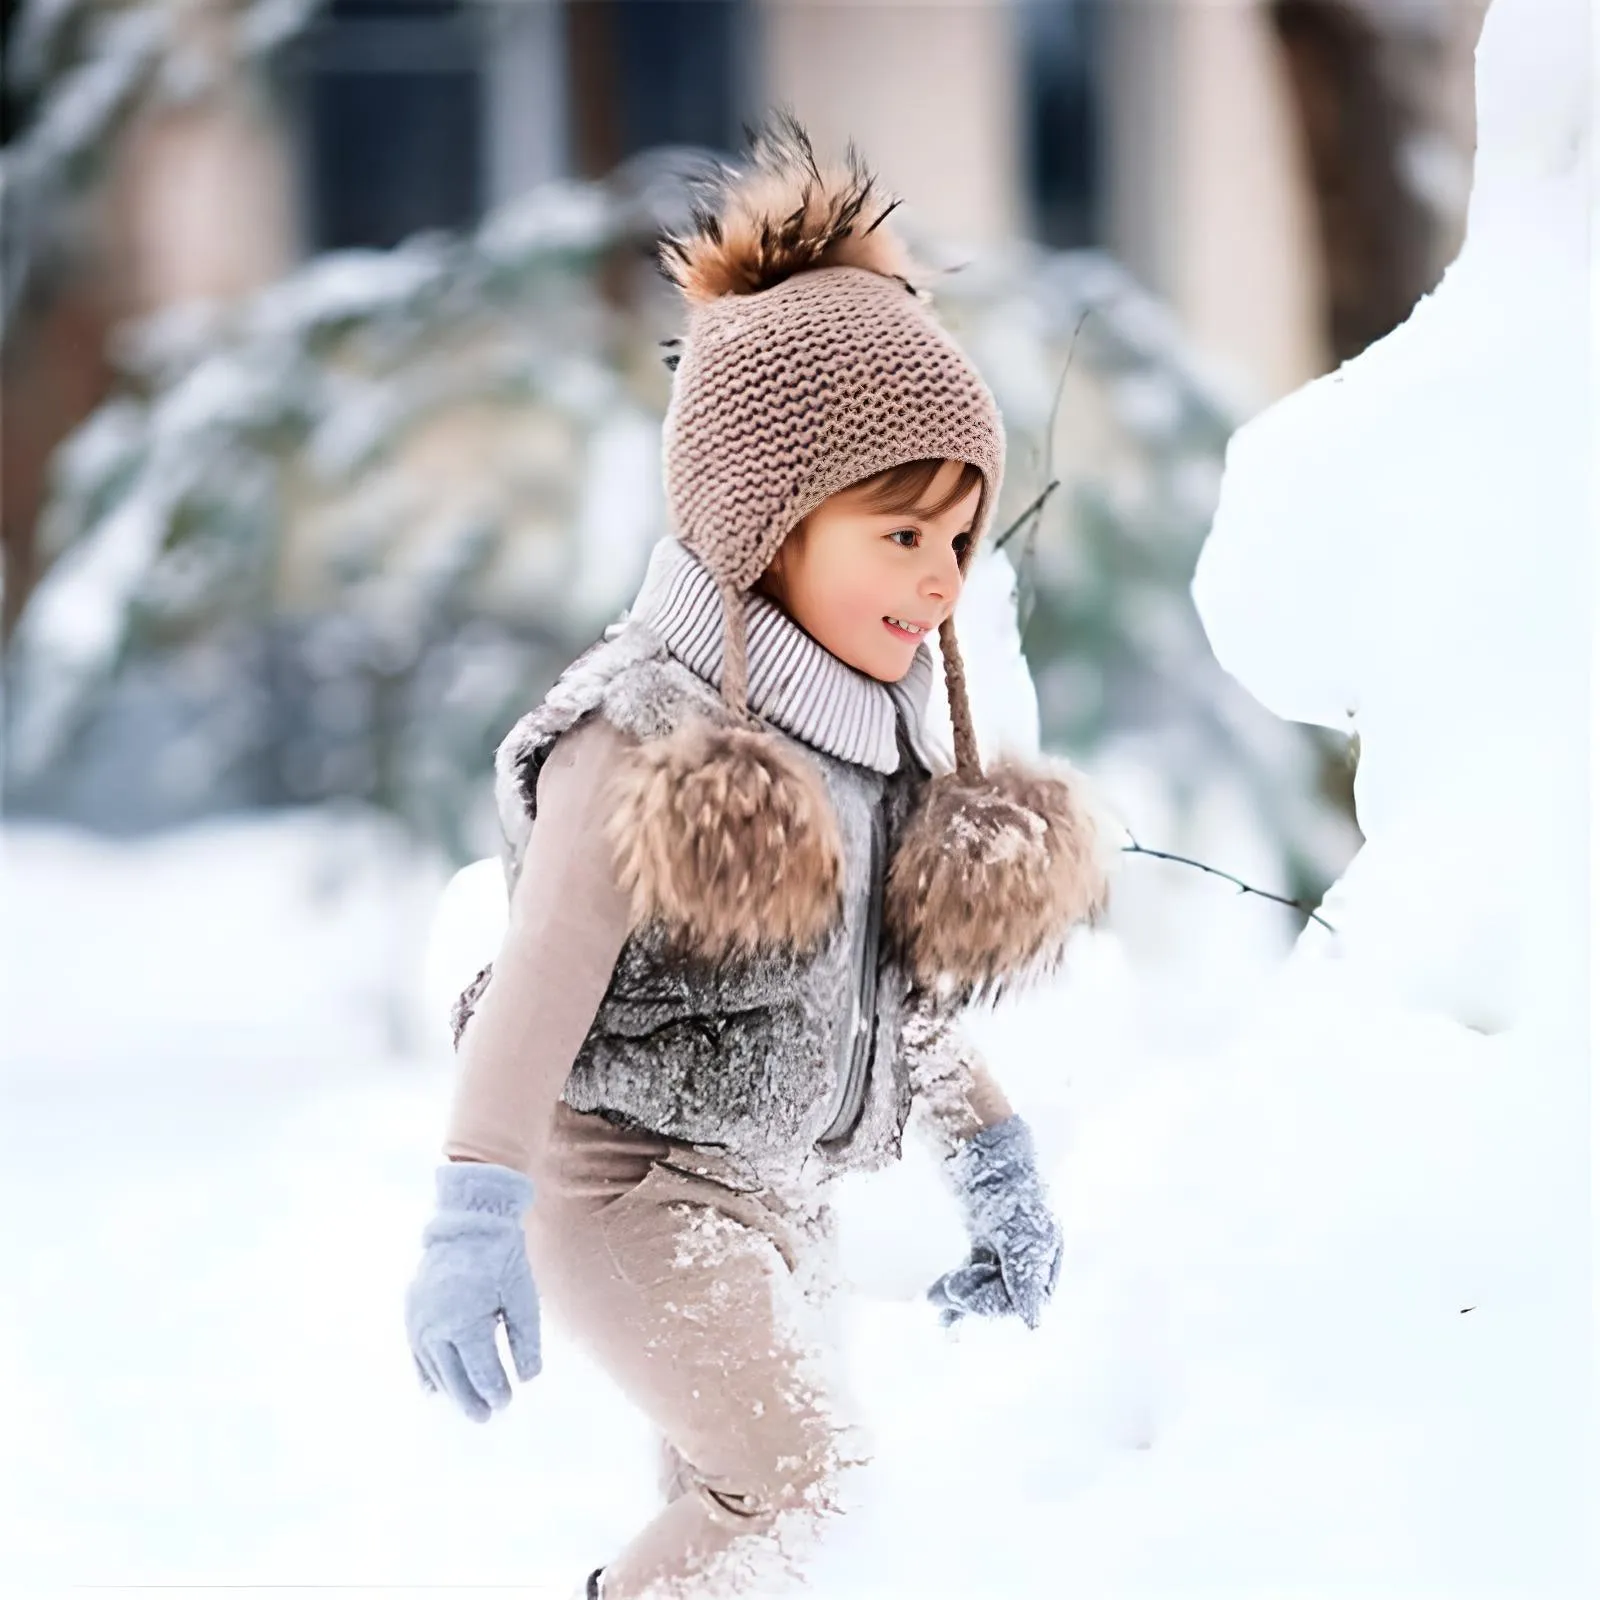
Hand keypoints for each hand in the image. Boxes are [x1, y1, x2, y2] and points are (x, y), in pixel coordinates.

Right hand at [404, 1160, 541, 1420]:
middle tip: (487, 1416)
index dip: (495, 1389)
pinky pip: (417, 1352)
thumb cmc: (501, 1256)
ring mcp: (418, 1319)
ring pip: (433, 1367)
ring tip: (468, 1406)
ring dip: (450, 1389)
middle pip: (453, 1375)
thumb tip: (528, 1377)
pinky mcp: (411, 1310)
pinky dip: (426, 1371)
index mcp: (464, 1321)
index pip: (481, 1368)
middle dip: (471, 1398)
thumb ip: (524, 1338)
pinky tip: (434, 1390)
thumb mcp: (521, 1295)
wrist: (468, 1220)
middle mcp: (435, 1325)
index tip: (506, 1402)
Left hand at [926, 1116, 1062, 1329]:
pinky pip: (976, 1271)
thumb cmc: (1005, 1182)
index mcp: (1046, 1251)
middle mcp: (1030, 1253)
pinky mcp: (986, 1238)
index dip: (993, 1304)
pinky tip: (940, 1299)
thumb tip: (1033, 1321)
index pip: (1024, 1297)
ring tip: (935, 1298)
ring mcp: (1006, 1246)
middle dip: (974, 1298)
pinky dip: (959, 1285)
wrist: (981, 1143)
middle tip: (944, 1292)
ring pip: (987, 1286)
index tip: (961, 1297)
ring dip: (963, 1296)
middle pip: (1004, 1295)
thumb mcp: (1017, 1231)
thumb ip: (1024, 1273)